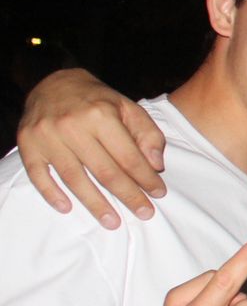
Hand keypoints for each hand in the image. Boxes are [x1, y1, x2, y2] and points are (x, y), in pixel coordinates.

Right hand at [17, 68, 166, 228]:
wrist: (54, 83)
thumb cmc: (98, 101)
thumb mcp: (129, 108)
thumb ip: (148, 135)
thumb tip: (156, 165)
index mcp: (101, 115)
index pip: (128, 157)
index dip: (146, 179)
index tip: (159, 194)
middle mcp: (72, 126)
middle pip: (105, 172)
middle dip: (128, 196)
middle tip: (144, 213)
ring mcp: (47, 136)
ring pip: (74, 179)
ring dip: (95, 204)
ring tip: (112, 221)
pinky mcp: (28, 144)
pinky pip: (38, 175)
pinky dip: (52, 194)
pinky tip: (67, 208)